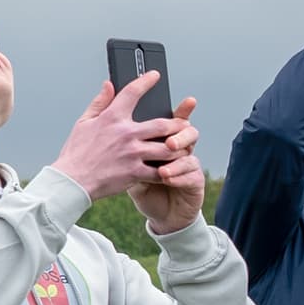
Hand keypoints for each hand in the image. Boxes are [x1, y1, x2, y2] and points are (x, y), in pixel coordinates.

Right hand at [51, 75, 193, 202]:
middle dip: (178, 124)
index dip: (146, 80)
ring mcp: (132, 154)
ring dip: (179, 148)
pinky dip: (169, 171)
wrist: (72, 181)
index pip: (132, 92)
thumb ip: (100, 102)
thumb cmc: (76, 152)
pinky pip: (160, 172)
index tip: (155, 75)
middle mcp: (126, 134)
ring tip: (183, 147)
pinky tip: (173, 169)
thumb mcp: (84, 122)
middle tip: (184, 124)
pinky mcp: (135, 173)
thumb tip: (108, 84)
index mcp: (112, 118)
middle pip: (162, 124)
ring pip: (167, 148)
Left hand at [130, 97, 207, 232]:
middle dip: (178, 135)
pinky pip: (191, 174)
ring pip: (189, 153)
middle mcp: (180, 149)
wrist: (160, 213)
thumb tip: (108, 90)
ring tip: (163, 166)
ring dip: (176, 157)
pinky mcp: (194, 181)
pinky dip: (178, 175)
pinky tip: (166, 177)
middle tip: (167, 142)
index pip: (175, 120)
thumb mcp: (124, 157)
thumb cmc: (140, 183)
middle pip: (186, 133)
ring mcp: (189, 165)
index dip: (183, 110)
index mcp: (164, 139)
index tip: (189, 101)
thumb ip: (118, 130)